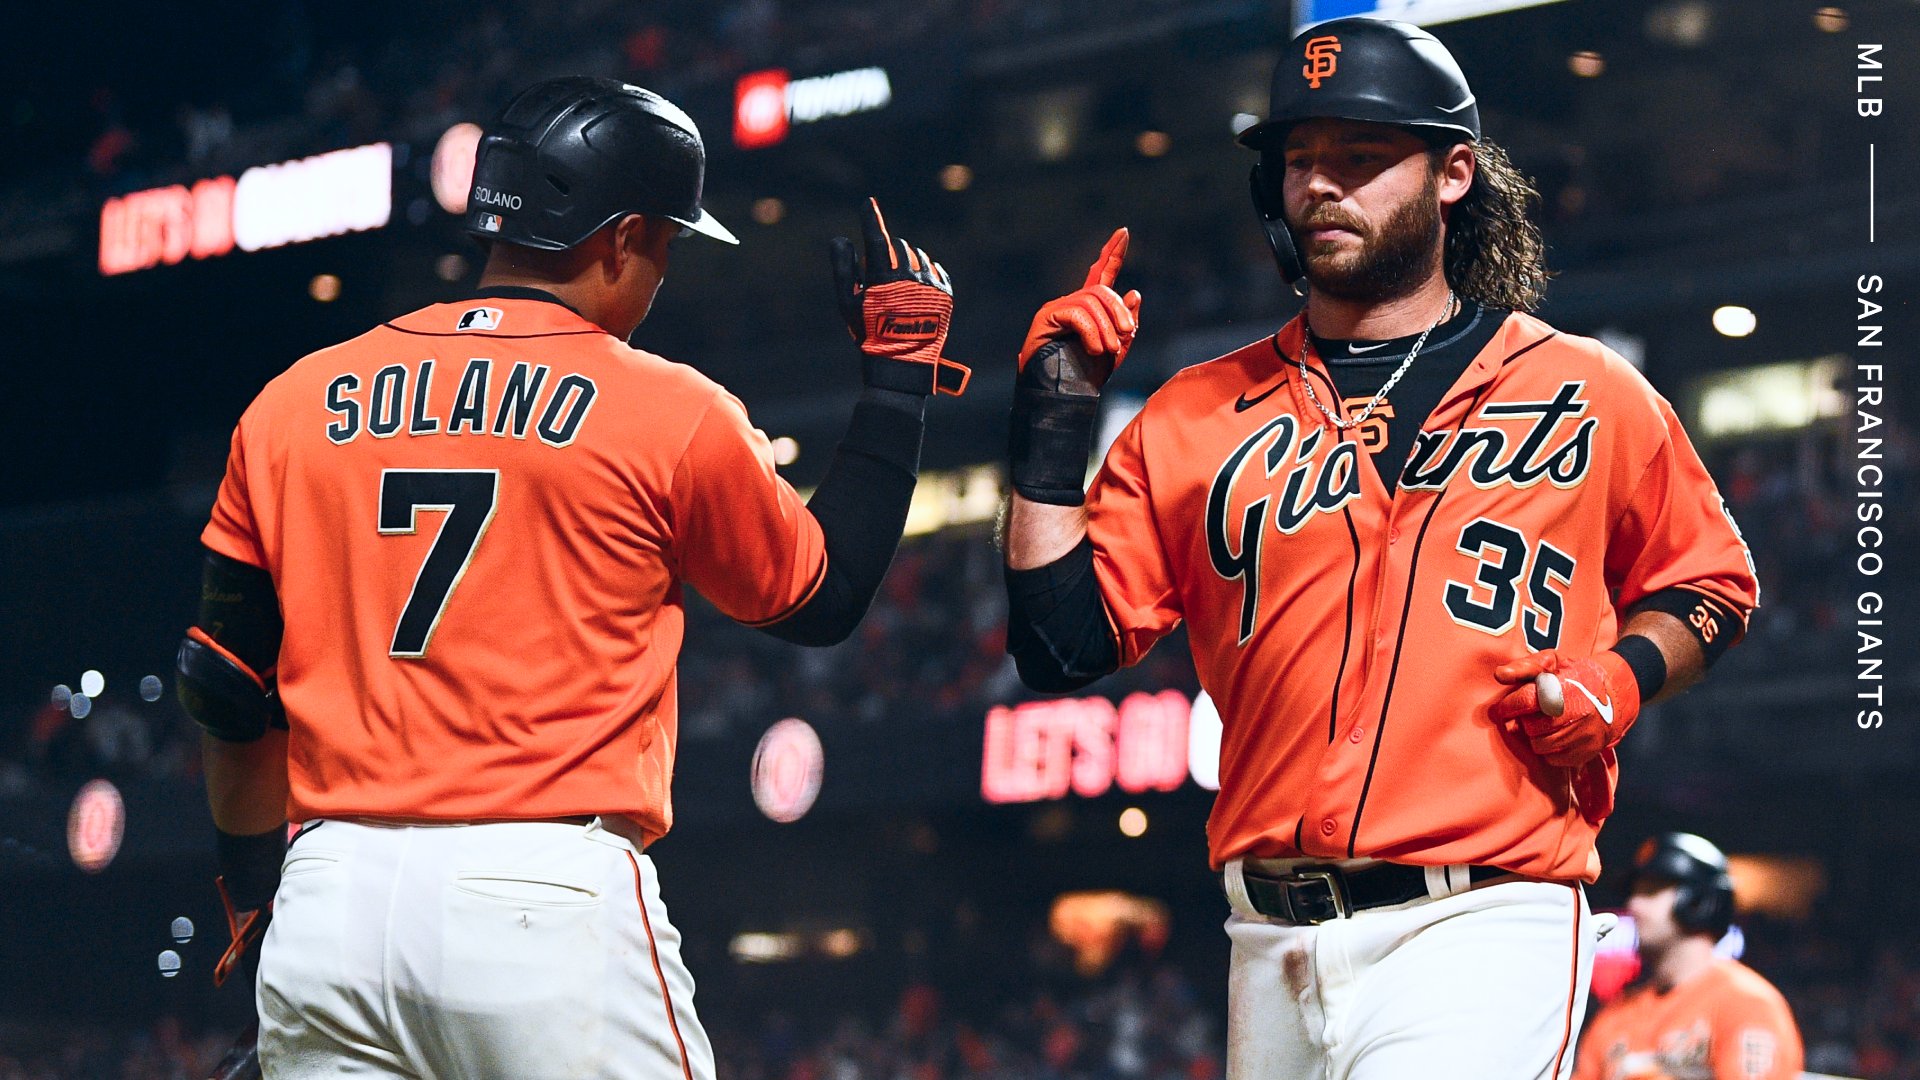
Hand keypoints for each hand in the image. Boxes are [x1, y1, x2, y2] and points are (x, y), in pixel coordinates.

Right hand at [830, 198, 967, 395]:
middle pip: (898, 245)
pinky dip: (924, 271)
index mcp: (882, 279)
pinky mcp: (944, 293)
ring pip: (917, 255)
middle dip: (887, 250)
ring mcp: (929, 285)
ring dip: (906, 260)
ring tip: (898, 284)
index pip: (876, 239)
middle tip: (880, 271)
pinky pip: (935, 268)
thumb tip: (841, 238)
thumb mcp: (848, 304)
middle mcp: (909, 278)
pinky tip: (916, 286)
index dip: (870, 219)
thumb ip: (843, 269)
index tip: (867, 202)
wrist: (902, 362)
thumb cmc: (869, 332)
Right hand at [1017, 228, 1142, 395]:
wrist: (1063, 397)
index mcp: (1089, 309)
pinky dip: (1091, 332)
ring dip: (1106, 327)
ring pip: (1091, 301)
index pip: (1102, 274)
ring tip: (1108, 350)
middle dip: (1118, 310)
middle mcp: (1072, 304)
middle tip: (1126, 334)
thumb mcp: (1117, 350)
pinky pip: (1077, 313)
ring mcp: (1056, 308)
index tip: (1123, 232)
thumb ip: (1126, 324)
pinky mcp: (1046, 317)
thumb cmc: (1086, 378)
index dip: (1113, 253)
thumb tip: (1133, 294)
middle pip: (1101, 289)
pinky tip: (1095, 348)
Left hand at [1489, 649, 1640, 767]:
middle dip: (1526, 720)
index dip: (1509, 706)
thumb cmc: (1577, 675)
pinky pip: (1553, 759)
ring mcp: (1583, 735)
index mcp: (1564, 688)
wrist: (1617, 692)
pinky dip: (1549, 751)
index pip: (1526, 701)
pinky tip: (1556, 736)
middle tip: (1533, 714)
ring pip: (1540, 745)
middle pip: (1530, 726)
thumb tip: (1499, 675)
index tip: (1503, 708)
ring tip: (1544, 724)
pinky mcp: (1587, 752)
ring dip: (1536, 736)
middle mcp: (1576, 713)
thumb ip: (1524, 667)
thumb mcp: (1553, 662)